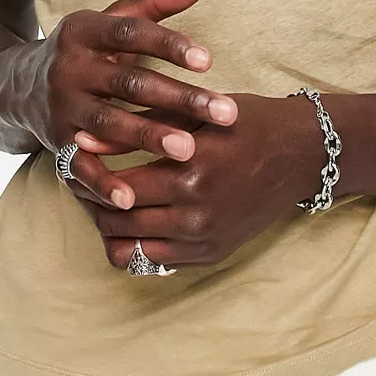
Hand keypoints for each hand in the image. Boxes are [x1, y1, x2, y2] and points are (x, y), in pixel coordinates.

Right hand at [20, 0, 238, 210]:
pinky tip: (132, 198)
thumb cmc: (87, 50)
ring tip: (188, 150)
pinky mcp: (55, 143)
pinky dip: (103, 183)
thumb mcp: (111, 20)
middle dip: (178, 98)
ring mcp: (61, 107)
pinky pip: (79, 167)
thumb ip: (156, 3)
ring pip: (109, 123)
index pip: (130, 33)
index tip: (209, 60)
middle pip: (129, 82)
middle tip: (222, 112)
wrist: (17, 87)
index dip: (169, 45)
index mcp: (85, 31)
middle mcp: (70, 68)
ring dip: (148, 137)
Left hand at [74, 93, 325, 269]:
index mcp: (191, 168)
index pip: (116, 185)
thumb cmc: (246, 122)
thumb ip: (140, 126)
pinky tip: (137, 215)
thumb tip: (81, 141)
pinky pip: (153, 261)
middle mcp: (196, 210)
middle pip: (116, 220)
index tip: (76, 160)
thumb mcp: (195, 114)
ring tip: (106, 200)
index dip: (89, 174)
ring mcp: (204, 238)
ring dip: (110, 225)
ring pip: (128, 247)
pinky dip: (136, 242)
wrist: (300, 154)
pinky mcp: (210, 254)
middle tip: (83, 181)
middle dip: (91, 201)